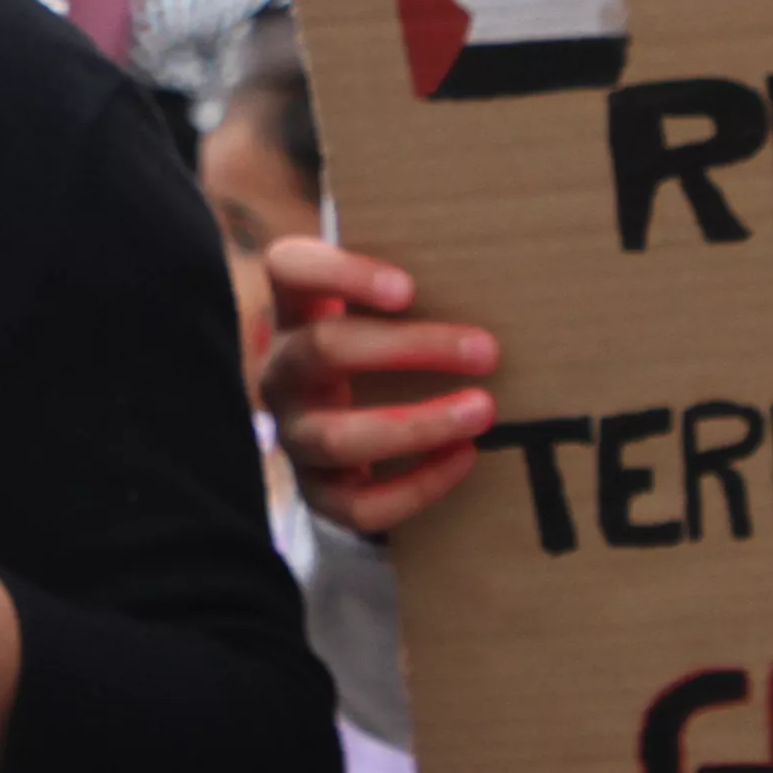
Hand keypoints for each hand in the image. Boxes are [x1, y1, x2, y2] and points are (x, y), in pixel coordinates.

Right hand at [255, 237, 499, 538]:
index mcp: (295, 311)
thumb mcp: (382, 313)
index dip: (341, 274)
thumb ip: (414, 293)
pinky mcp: (315, 491)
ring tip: (482, 410)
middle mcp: (283, 370)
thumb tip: (490, 281)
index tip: (409, 288)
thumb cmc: (382, 351)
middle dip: (410, 349)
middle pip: (324, 349)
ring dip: (418, 425)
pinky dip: (416, 486)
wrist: (353, 426)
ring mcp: (294, 434)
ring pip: (337, 436)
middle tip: (485, 351)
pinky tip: (463, 458)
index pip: (290, 268)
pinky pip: (358, 504)